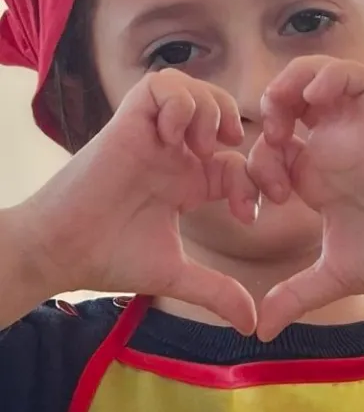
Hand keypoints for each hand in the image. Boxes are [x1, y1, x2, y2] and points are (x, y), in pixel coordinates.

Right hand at [13, 72, 260, 331]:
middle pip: (218, 110)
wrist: (61, 252)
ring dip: (210, 110)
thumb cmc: (110, 258)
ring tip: (203, 148)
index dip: (252, 181)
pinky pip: (159, 86)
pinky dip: (179, 102)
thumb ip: (217, 292)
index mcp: (187, 182)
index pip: (235, 161)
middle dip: (241, 128)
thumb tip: (253, 325)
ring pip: (191, 89)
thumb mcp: (176, 276)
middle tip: (237, 163)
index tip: (245, 215)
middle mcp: (171, 155)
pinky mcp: (127, 125)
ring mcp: (150, 137)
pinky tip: (177, 138)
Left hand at [249, 58, 363, 341]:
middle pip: (287, 100)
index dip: (248, 172)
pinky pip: (357, 80)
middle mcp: (331, 149)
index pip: (267, 150)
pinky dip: (334, 76)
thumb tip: (262, 332)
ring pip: (317, 76)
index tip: (252, 211)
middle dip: (265, 115)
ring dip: (292, 83)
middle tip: (269, 148)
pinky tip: (316, 98)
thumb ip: (295, 296)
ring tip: (285, 112)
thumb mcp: (332, 278)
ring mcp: (355, 135)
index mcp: (315, 176)